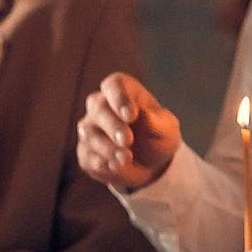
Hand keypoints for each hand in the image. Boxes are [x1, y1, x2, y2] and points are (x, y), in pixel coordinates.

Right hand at [75, 72, 182, 190]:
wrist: (150, 164)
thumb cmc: (157, 136)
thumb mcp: (166, 129)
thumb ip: (156, 122)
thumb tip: (144, 116)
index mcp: (123, 91)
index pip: (114, 85)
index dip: (120, 98)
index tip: (131, 115)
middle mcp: (101, 105)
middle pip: (98, 108)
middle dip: (113, 126)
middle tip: (128, 140)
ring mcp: (90, 128)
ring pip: (89, 134)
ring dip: (108, 147)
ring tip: (127, 158)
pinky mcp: (85, 152)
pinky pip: (87, 155)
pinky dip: (102, 163)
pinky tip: (117, 166)